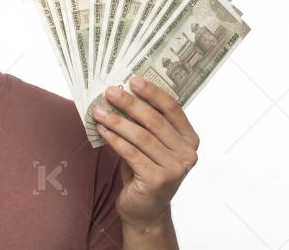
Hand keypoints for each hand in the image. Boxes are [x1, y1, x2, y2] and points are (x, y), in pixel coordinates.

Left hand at [91, 77, 198, 229]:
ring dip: (117, 121)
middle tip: (110, 91)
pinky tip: (101, 129)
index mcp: (189, 139)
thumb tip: (121, 93)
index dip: (153, 93)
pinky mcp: (157, 180)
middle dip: (130, 104)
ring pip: (141, 137)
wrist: (145, 210)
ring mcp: (175, 169)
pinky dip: (114, 139)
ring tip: (99, 110)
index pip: (173, 109)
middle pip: (155, 121)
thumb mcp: (149, 145)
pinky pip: (131, 153)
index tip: (133, 80)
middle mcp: (187, 154)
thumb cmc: (144, 171)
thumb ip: (145, 124)